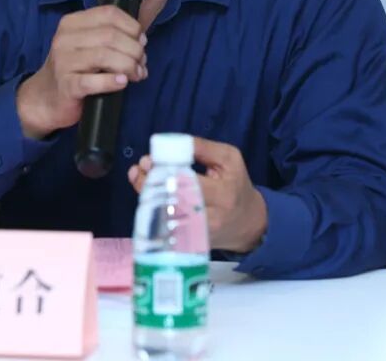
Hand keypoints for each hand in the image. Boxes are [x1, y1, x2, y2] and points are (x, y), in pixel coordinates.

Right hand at [17, 6, 146, 139]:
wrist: (45, 98)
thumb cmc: (73, 69)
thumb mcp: (87, 45)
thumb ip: (110, 36)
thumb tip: (141, 40)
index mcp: (72, 23)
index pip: (109, 13)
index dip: (132, 27)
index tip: (141, 41)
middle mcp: (65, 39)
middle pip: (111, 36)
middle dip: (134, 50)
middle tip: (141, 64)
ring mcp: (63, 62)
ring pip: (105, 56)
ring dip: (129, 66)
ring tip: (137, 75)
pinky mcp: (66, 85)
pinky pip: (93, 81)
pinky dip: (112, 82)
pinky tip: (122, 82)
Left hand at [128, 137, 267, 252]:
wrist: (248, 222)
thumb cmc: (235, 184)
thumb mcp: (228, 158)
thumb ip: (203, 147)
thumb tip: (172, 143)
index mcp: (224, 193)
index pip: (190, 183)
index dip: (166, 171)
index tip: (149, 160)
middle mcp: (212, 218)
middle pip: (174, 203)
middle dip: (151, 184)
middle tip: (140, 169)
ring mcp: (200, 234)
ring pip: (167, 218)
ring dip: (147, 197)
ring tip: (137, 179)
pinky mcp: (191, 243)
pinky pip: (166, 228)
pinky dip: (152, 212)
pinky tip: (144, 197)